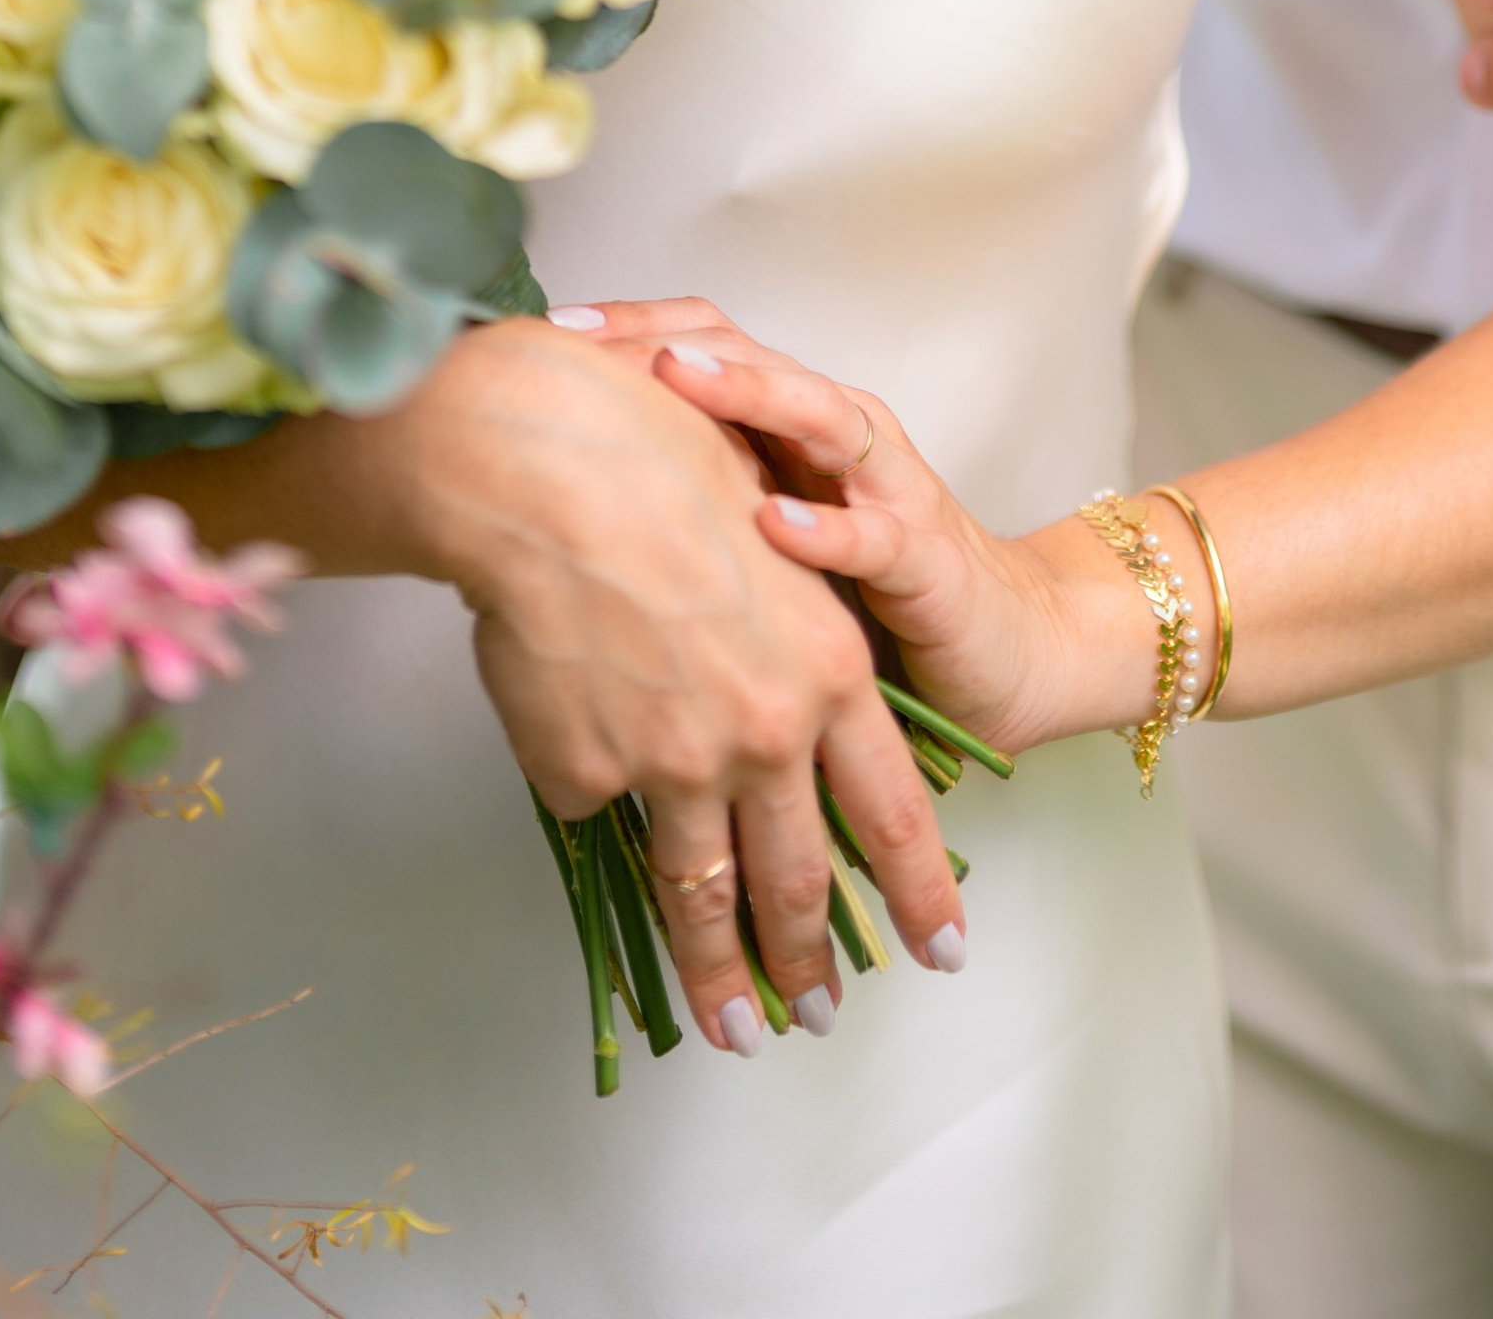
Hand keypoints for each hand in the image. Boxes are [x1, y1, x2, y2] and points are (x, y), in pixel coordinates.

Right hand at [371, 315, 963, 1051]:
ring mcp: (676, 764)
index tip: (941, 948)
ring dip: (720, 974)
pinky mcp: (590, 775)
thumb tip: (760, 697)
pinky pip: (590, 803)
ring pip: (704, 892)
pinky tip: (574, 753)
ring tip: (734, 1030)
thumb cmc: (656, 461)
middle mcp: (766, 731)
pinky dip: (589, 790)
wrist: (551, 470)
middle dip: (811, 958)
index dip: (919, 887)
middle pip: (800, 874)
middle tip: (817, 1015)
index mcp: (827, 668)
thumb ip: (777, 630)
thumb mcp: (764, 535)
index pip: (894, 806)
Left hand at [580, 297, 1147, 757]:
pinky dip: (822, 527)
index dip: (621, 332)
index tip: (536, 338)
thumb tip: (557, 493)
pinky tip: (772, 525)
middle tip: (581, 340)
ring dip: (744, 393)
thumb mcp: (753, 541)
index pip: (700, 345)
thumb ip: (684, 508)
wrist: (1004, 648)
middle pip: (746, 355)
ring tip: (674, 378)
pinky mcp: (926, 557)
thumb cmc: (861, 598)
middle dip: (660, 340)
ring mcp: (885, 486)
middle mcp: (835, 432)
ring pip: (812, 413)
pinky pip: (872, 535)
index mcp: (786, 424)